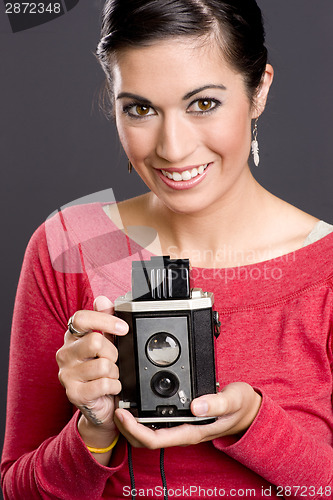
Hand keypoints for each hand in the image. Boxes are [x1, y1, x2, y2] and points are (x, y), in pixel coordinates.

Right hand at [56, 296, 128, 438]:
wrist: (101, 405)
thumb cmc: (102, 371)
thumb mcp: (106, 343)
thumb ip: (105, 320)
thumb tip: (102, 299)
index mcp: (72, 337)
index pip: (81, 318)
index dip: (104, 320)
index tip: (123, 328)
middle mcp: (65, 354)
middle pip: (95, 341)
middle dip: (113, 353)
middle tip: (113, 361)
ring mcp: (66, 375)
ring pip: (103, 364)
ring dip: (115, 372)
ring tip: (109, 376)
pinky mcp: (74, 394)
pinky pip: (104, 383)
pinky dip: (114, 386)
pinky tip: (110, 387)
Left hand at [114, 382, 260, 448]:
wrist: (248, 412)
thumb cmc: (241, 407)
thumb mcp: (233, 400)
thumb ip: (216, 403)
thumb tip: (195, 406)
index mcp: (192, 431)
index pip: (156, 439)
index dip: (135, 429)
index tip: (123, 414)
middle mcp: (183, 431)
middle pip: (146, 439)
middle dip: (127, 428)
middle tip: (115, 408)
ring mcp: (181, 427)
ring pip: (149, 433)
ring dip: (132, 424)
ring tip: (121, 406)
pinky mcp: (182, 420)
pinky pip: (157, 424)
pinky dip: (143, 416)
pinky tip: (137, 404)